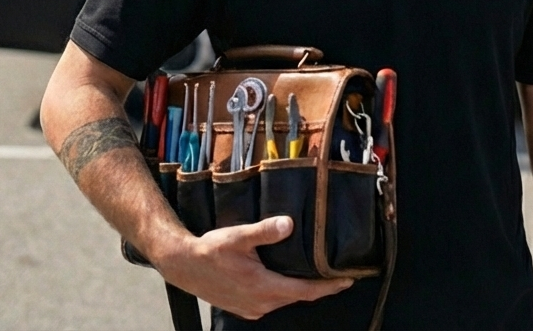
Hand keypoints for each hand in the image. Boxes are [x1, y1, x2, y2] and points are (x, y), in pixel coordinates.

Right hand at [156, 216, 352, 319]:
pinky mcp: (244, 308)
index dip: (329, 287)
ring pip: (285, 299)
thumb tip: (288, 224)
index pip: (306, 291)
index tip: (348, 279)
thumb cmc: (210, 251)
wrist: (183, 266)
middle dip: (320, 287)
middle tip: (338, 273)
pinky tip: (289, 279)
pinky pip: (272, 301)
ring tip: (319, 275)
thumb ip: (264, 231)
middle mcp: (261, 303)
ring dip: (302, 289)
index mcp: (264, 287)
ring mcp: (252, 308)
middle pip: (299, 296)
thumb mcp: (238, 236)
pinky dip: (285, 292)